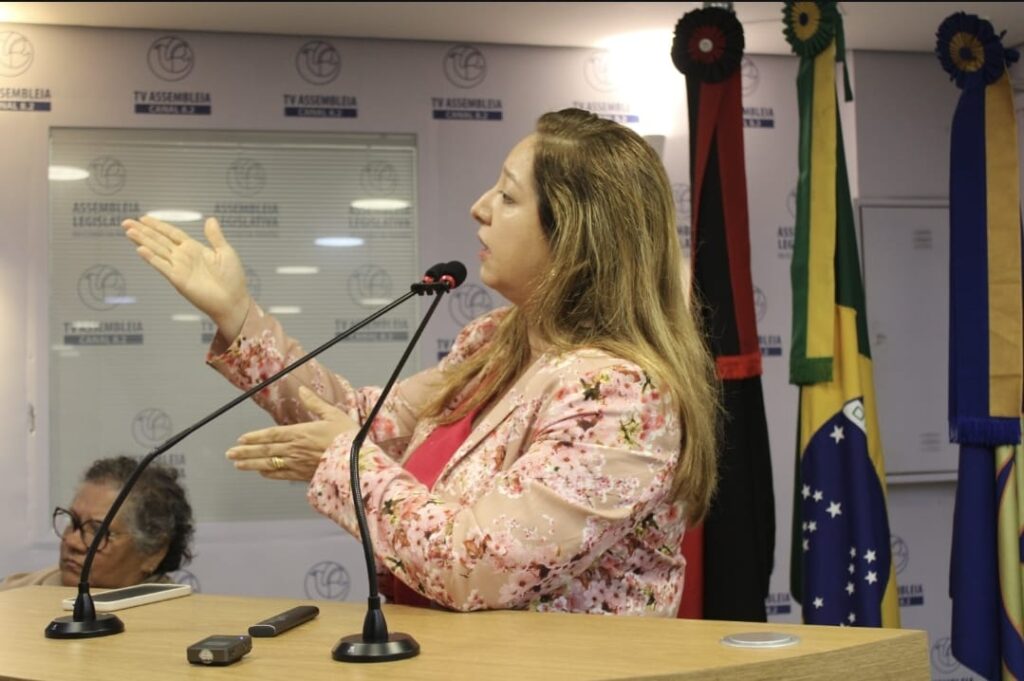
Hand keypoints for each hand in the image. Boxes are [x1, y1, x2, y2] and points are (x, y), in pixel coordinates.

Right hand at [123, 215, 251, 339]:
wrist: (233, 300)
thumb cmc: (232, 278)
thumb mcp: (225, 252)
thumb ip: (215, 236)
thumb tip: (210, 219)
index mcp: (194, 249)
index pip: (171, 233)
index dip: (158, 226)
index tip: (143, 218)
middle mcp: (183, 257)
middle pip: (159, 240)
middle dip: (143, 231)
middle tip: (126, 222)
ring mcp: (179, 268)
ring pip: (157, 251)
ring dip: (142, 241)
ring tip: (128, 231)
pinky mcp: (179, 280)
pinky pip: (163, 267)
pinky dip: (152, 258)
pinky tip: (140, 250)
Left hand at [226, 387, 359, 480]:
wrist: (358, 463)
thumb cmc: (347, 437)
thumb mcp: (333, 415)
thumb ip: (315, 403)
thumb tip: (302, 390)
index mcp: (300, 433)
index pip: (272, 434)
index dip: (255, 437)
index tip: (241, 438)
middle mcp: (294, 449)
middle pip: (265, 450)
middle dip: (245, 452)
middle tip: (229, 453)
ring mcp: (297, 464)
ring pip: (269, 464)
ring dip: (251, 464)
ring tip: (237, 464)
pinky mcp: (303, 475)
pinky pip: (281, 475)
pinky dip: (269, 473)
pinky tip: (261, 472)